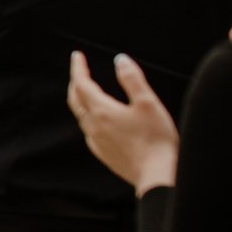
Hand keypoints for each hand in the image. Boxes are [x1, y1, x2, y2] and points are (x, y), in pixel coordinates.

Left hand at [65, 52, 179, 194]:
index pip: (82, 84)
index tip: (77, 55)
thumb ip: (132, 79)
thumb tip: (120, 60)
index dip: (78, 68)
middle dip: (75, 83)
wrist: (156, 176)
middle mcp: (94, 126)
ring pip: (81, 116)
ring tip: (87, 92)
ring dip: (81, 100)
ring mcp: (97, 142)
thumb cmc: (156, 139)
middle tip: (79, 71)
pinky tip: (98, 120)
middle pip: (75, 100)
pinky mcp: (104, 154)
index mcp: (102, 111)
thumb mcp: (148, 103)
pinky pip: (89, 131)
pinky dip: (89, 118)